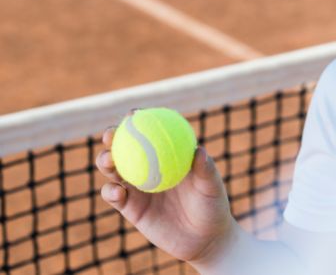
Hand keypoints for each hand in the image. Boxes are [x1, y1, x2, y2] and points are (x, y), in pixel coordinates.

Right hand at [96, 117, 236, 265]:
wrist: (205, 238)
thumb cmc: (213, 206)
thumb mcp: (212, 187)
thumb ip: (205, 169)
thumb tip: (199, 150)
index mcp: (168, 155)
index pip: (151, 132)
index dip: (139, 120)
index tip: (134, 113)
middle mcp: (149, 167)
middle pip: (124, 147)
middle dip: (111, 136)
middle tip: (111, 134)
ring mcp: (137, 187)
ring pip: (114, 170)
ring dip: (105, 161)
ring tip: (109, 160)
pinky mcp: (131, 208)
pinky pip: (115, 197)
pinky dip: (111, 192)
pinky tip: (117, 191)